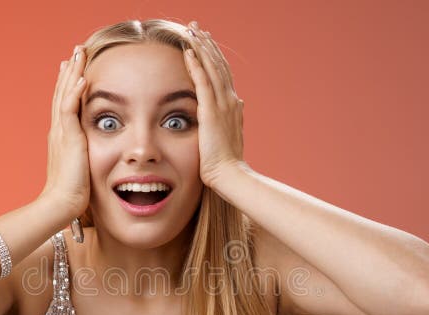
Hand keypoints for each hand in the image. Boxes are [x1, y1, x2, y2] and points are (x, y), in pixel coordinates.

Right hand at [41, 45, 90, 218]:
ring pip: (65, 95)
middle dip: (70, 71)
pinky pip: (69, 110)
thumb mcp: (83, 169)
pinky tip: (82, 78)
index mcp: (62, 137)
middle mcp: (59, 131)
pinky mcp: (68, 139)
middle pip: (63, 93)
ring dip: (72, 73)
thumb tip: (100, 159)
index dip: (69, 85)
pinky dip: (75, 92)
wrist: (61, 204)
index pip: (65, 104)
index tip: (76, 68)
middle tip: (76, 51)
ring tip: (78, 54)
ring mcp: (61, 134)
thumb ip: (88, 158)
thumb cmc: (74, 194)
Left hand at [183, 22, 244, 187]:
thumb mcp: (231, 134)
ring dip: (202, 48)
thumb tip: (240, 104)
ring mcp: (222, 105)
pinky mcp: (211, 112)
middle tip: (197, 27)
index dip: (214, 56)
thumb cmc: (226, 162)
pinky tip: (188, 52)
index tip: (206, 41)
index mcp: (233, 106)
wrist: (230, 175)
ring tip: (192, 31)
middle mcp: (230, 101)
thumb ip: (233, 118)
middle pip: (218, 65)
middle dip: (208, 44)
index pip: (223, 74)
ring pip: (212, 69)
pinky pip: (203, 83)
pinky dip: (196, 66)